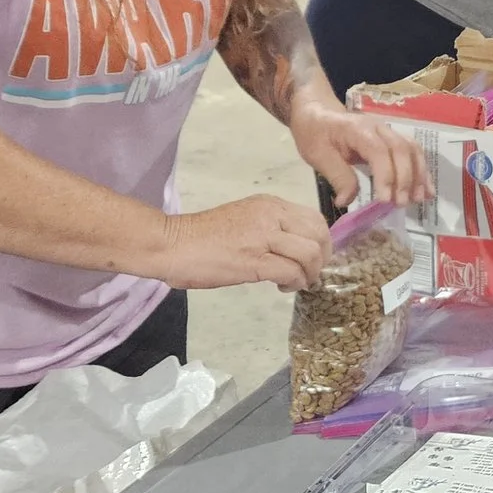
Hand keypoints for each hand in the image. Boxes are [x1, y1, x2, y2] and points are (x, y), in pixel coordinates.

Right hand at [151, 195, 329, 291]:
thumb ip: (271, 228)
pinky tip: (282, 287)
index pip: (315, 219)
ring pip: (310, 254)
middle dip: (322, 260)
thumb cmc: (202, 237)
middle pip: (319, 236)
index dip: (322, 243)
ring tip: (296, 283)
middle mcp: (271, 215)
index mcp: (270, 205)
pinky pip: (291, 272)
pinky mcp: (253, 260)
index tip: (313, 259)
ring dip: (310, 274)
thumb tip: (294, 248)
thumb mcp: (245, 221)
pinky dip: (294, 283)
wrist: (170, 244)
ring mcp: (263, 236)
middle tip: (309, 275)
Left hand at [289, 95, 432, 205]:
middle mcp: (378, 128)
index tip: (385, 200)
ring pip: (411, 149)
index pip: (378, 151)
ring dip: (418, 174)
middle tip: (401, 204)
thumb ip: (336, 176)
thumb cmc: (314, 133)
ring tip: (419, 199)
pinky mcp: (392, 140)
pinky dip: (421, 171)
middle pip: (401, 149)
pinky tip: (425, 189)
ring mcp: (388, 132)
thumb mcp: (317, 155)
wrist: (316, 112)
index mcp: (357, 129)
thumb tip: (347, 201)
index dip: (386, 175)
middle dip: (405, 178)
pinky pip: (412, 152)